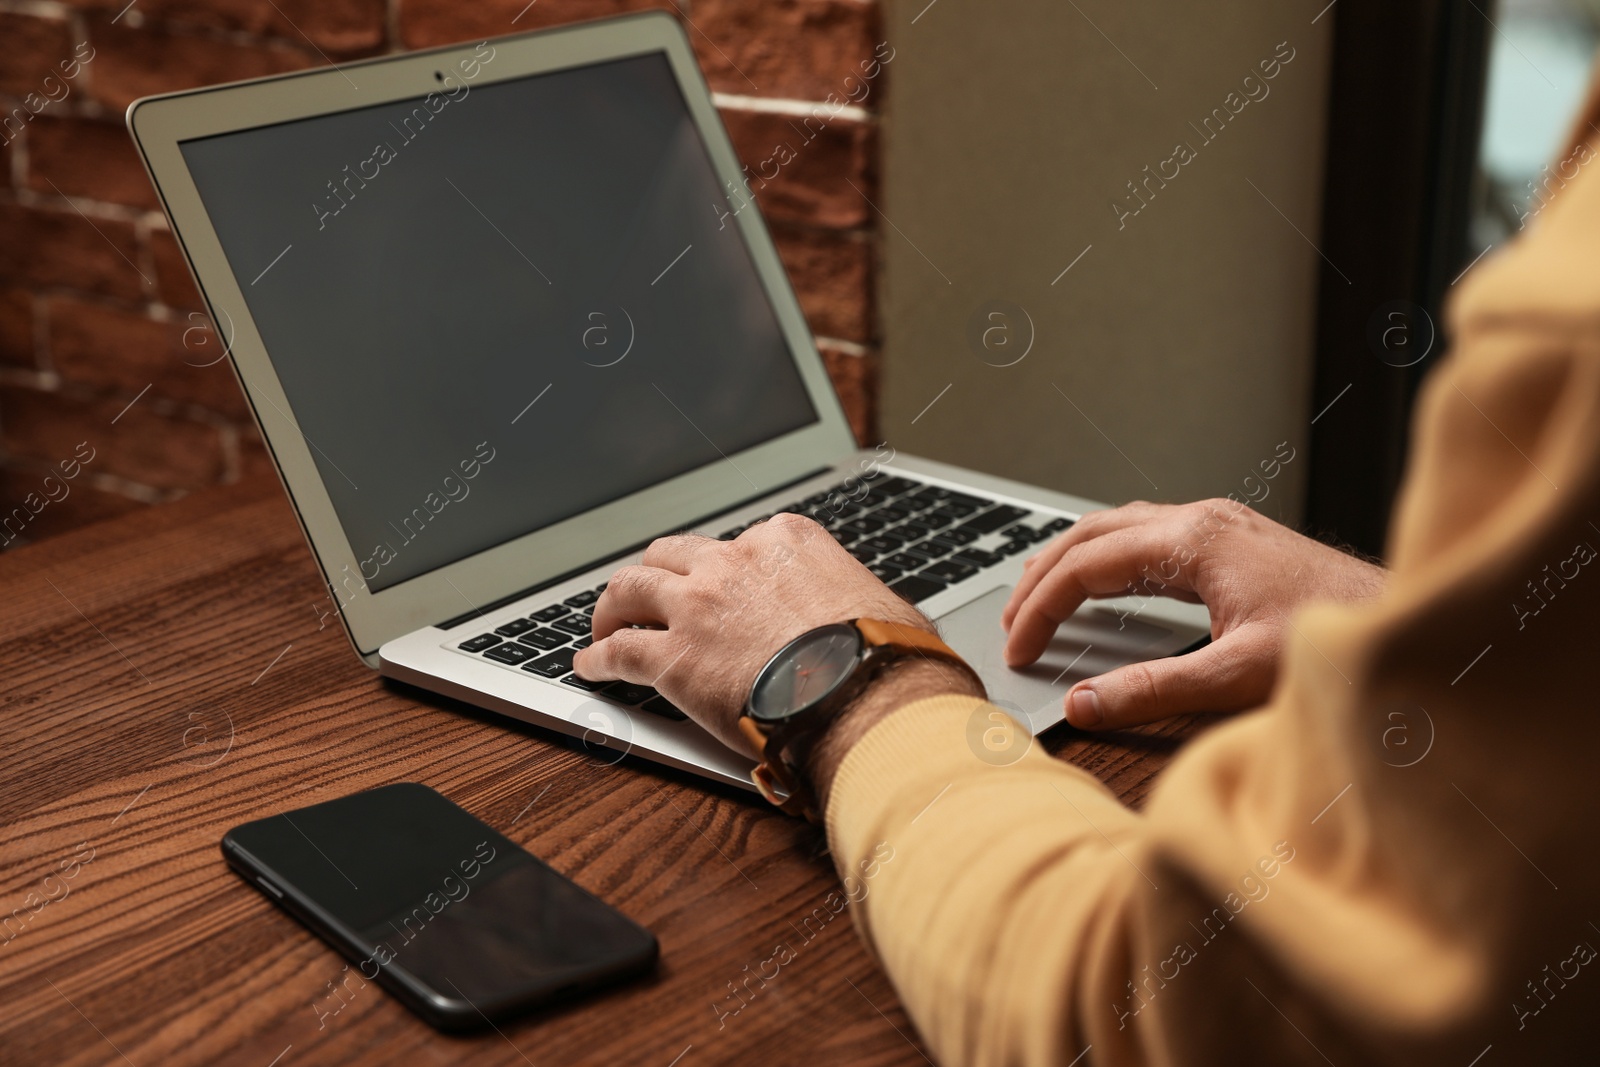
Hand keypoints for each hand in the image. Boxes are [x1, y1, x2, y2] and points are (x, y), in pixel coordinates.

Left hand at [572, 514, 938, 755]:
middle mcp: (735, 562)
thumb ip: (858, 599)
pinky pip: (620, 653)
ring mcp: (698, 607)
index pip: (738, 544)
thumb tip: (878, 617)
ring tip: (605, 625)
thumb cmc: (886, 657)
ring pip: (630, 588)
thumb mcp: (884, 603)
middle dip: (656, 574)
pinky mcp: (674, 660)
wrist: (865, 696)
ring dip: (613, 606)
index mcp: (787, 541)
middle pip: (673, 554)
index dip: (722, 571)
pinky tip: (590, 669)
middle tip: (645, 596)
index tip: (717, 589)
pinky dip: (598, 659)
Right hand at [1002, 499, 1385, 729]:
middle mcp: (1202, 521)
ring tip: (1037, 598)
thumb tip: (1084, 703)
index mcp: (1194, 541)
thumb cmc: (1337, 638)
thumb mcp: (1236, 675)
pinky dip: (1107, 558)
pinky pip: (1146, 534)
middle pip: (1091, 533)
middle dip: (1041, 577)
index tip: (1019, 649)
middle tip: (1010, 625)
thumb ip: (1154, 689)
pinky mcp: (1234, 540)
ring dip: (1070, 561)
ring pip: (1117, 526)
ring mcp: (1219, 525)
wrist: (1404, 618)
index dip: (1041, 608)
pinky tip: (1104, 583)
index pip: (1086, 565)